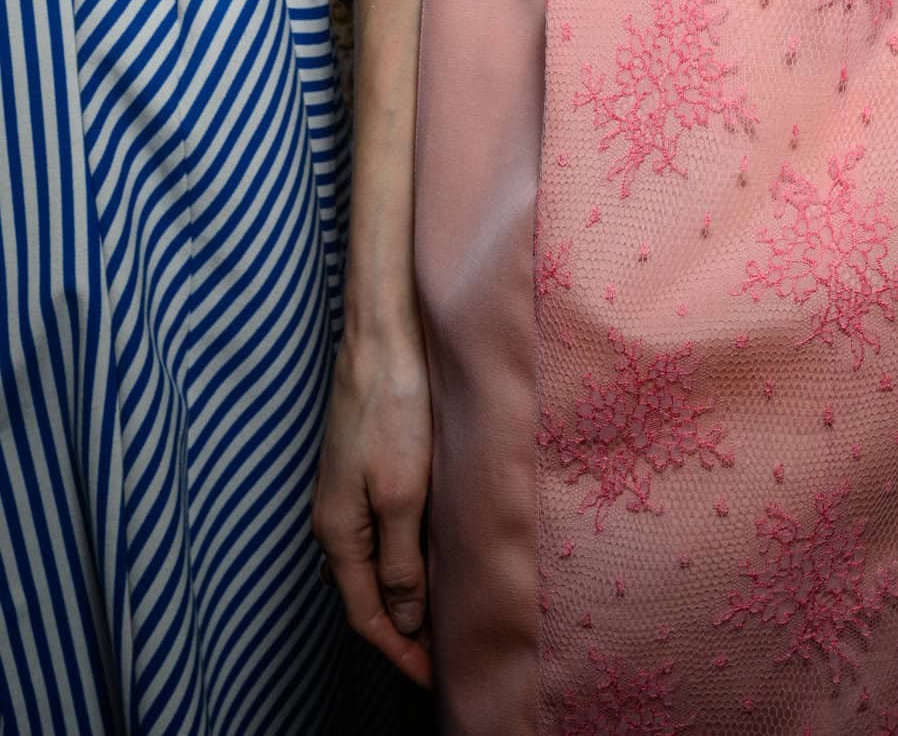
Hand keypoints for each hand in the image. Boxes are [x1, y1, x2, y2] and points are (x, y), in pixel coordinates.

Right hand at [311, 320, 434, 687]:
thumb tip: (403, 620)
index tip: (434, 679)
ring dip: (405, 596)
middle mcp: (336, 520)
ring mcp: (347, 494)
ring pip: (375, 564)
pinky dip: (405, 559)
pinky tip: (430, 560)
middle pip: (367, 595)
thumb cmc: (392, 408)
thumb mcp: (402, 494)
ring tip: (442, 620)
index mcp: (339, 533)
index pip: (367, 615)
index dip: (400, 653)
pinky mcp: (363, 470)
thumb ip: (400, 561)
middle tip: (443, 659)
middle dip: (402, 633)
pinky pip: (382, 533)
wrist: (382, 337)